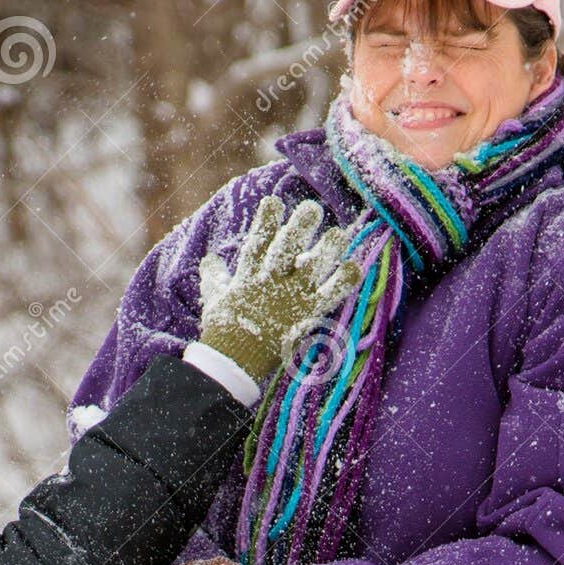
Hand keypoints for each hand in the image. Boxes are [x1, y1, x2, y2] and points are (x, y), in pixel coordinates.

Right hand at [197, 196, 360, 383]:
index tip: (273, 201)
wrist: (232, 363)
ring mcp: (289, 298)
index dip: (266, 220)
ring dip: (326, 250)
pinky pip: (328, 296)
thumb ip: (214, 276)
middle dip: (299, 228)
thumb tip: (208, 258)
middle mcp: (271, 283)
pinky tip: (354, 267)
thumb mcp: (213, 298)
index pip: (258, 242)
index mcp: (248, 276)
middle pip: (287, 249)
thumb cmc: (222, 330)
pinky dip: (343, 283)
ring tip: (338, 234)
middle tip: (312, 209)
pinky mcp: (305, 315)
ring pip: (311, 268)